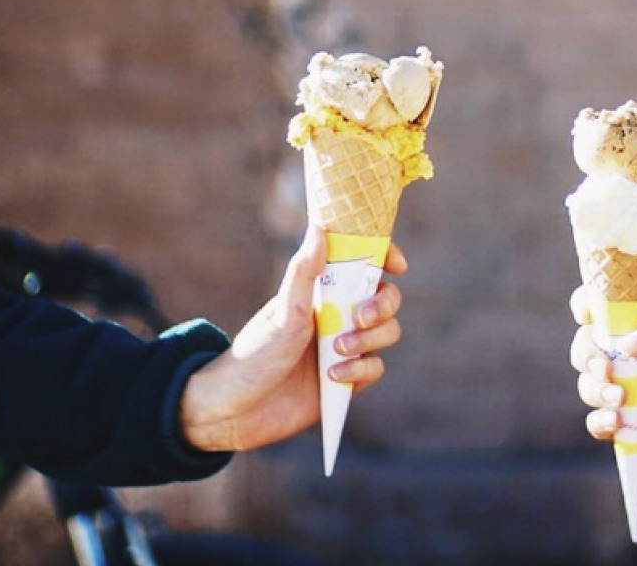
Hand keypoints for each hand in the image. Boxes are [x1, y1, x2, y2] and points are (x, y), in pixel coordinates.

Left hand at [180, 225, 406, 451]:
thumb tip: (320, 227)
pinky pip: (375, 367)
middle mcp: (340, 315)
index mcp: (325, 291)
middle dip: (383, 305)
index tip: (397, 265)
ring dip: (369, 339)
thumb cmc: (255, 352)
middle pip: (386, 299)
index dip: (386, 258)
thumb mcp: (284, 310)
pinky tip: (333, 375)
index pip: (365, 265)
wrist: (239, 410)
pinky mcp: (349, 378)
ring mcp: (346, 346)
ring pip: (387, 332)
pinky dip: (360, 369)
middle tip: (362, 316)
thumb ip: (304, 271)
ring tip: (337, 350)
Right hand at [569, 285, 636, 456]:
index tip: (585, 314)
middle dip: (588, 357)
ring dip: (593, 390)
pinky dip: (600, 423)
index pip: (605, 310)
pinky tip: (616, 422)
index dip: (586, 307)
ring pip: (590, 385)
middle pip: (587, 349)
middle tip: (608, 369)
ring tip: (620, 399)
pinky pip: (604, 422)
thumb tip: (627, 341)